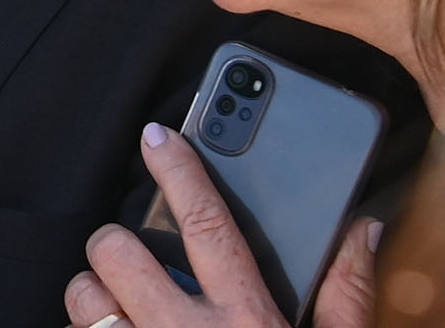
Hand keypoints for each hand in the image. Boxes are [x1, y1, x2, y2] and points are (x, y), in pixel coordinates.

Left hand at [63, 123, 376, 327]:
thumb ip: (348, 295)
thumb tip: (362, 228)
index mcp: (247, 319)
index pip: (206, 220)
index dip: (180, 166)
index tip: (157, 135)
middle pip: (118, 251)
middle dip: (116, 244)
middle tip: (132, 259)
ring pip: (82, 299)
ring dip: (92, 298)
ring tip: (120, 314)